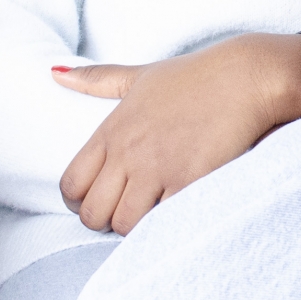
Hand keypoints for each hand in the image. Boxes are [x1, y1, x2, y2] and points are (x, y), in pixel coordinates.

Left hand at [54, 34, 300, 232]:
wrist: (246, 78)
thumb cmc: (195, 77)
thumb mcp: (140, 76)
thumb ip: (96, 79)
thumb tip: (54, 73)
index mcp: (111, 131)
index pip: (71, 185)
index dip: (79, 201)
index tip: (101, 199)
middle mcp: (128, 153)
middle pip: (92, 214)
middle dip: (106, 220)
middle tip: (128, 210)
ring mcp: (157, 169)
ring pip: (124, 224)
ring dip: (137, 226)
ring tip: (154, 212)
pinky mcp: (188, 182)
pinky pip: (162, 222)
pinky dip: (167, 224)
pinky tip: (178, 210)